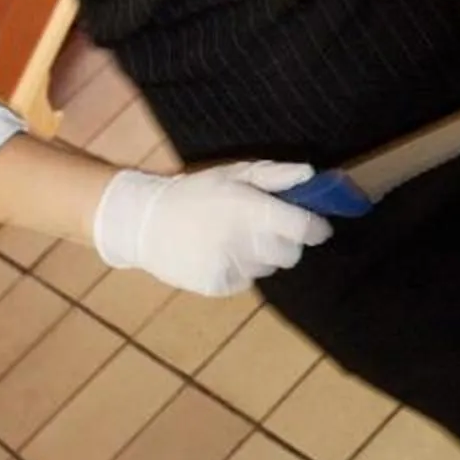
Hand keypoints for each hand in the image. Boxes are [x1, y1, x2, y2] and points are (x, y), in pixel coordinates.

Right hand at [92, 161, 331, 296]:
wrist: (143, 221)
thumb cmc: (195, 192)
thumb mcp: (233, 174)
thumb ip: (275, 175)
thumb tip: (310, 174)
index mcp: (251, 210)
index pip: (304, 229)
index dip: (316, 228)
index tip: (316, 226)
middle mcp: (244, 241)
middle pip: (291, 254)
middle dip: (286, 241)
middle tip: (264, 228)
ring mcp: (230, 266)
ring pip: (269, 268)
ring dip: (261, 255)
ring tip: (232, 238)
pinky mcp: (218, 285)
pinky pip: (247, 281)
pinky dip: (240, 269)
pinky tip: (218, 253)